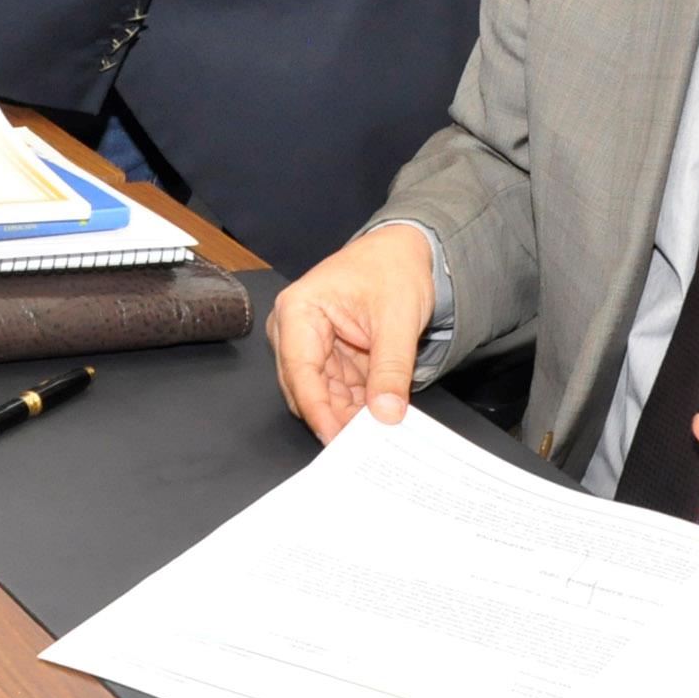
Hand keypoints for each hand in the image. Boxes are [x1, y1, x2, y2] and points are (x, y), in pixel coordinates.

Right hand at [268, 223, 435, 442]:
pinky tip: (376, 419)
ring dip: (348, 414)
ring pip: (322, 395)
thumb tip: (386, 413)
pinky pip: (338, 390)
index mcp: (298, 309)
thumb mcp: (398, 318)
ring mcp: (307, 343)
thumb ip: (391, 368)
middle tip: (365, 446)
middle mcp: (293, 328)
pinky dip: (357, 405)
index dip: (319, 411)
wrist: (405, 251)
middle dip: (335, 417)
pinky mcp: (326, 355)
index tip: (339, 441)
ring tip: (377, 435)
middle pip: (306, 389)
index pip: (300, 372)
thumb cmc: (393, 267)